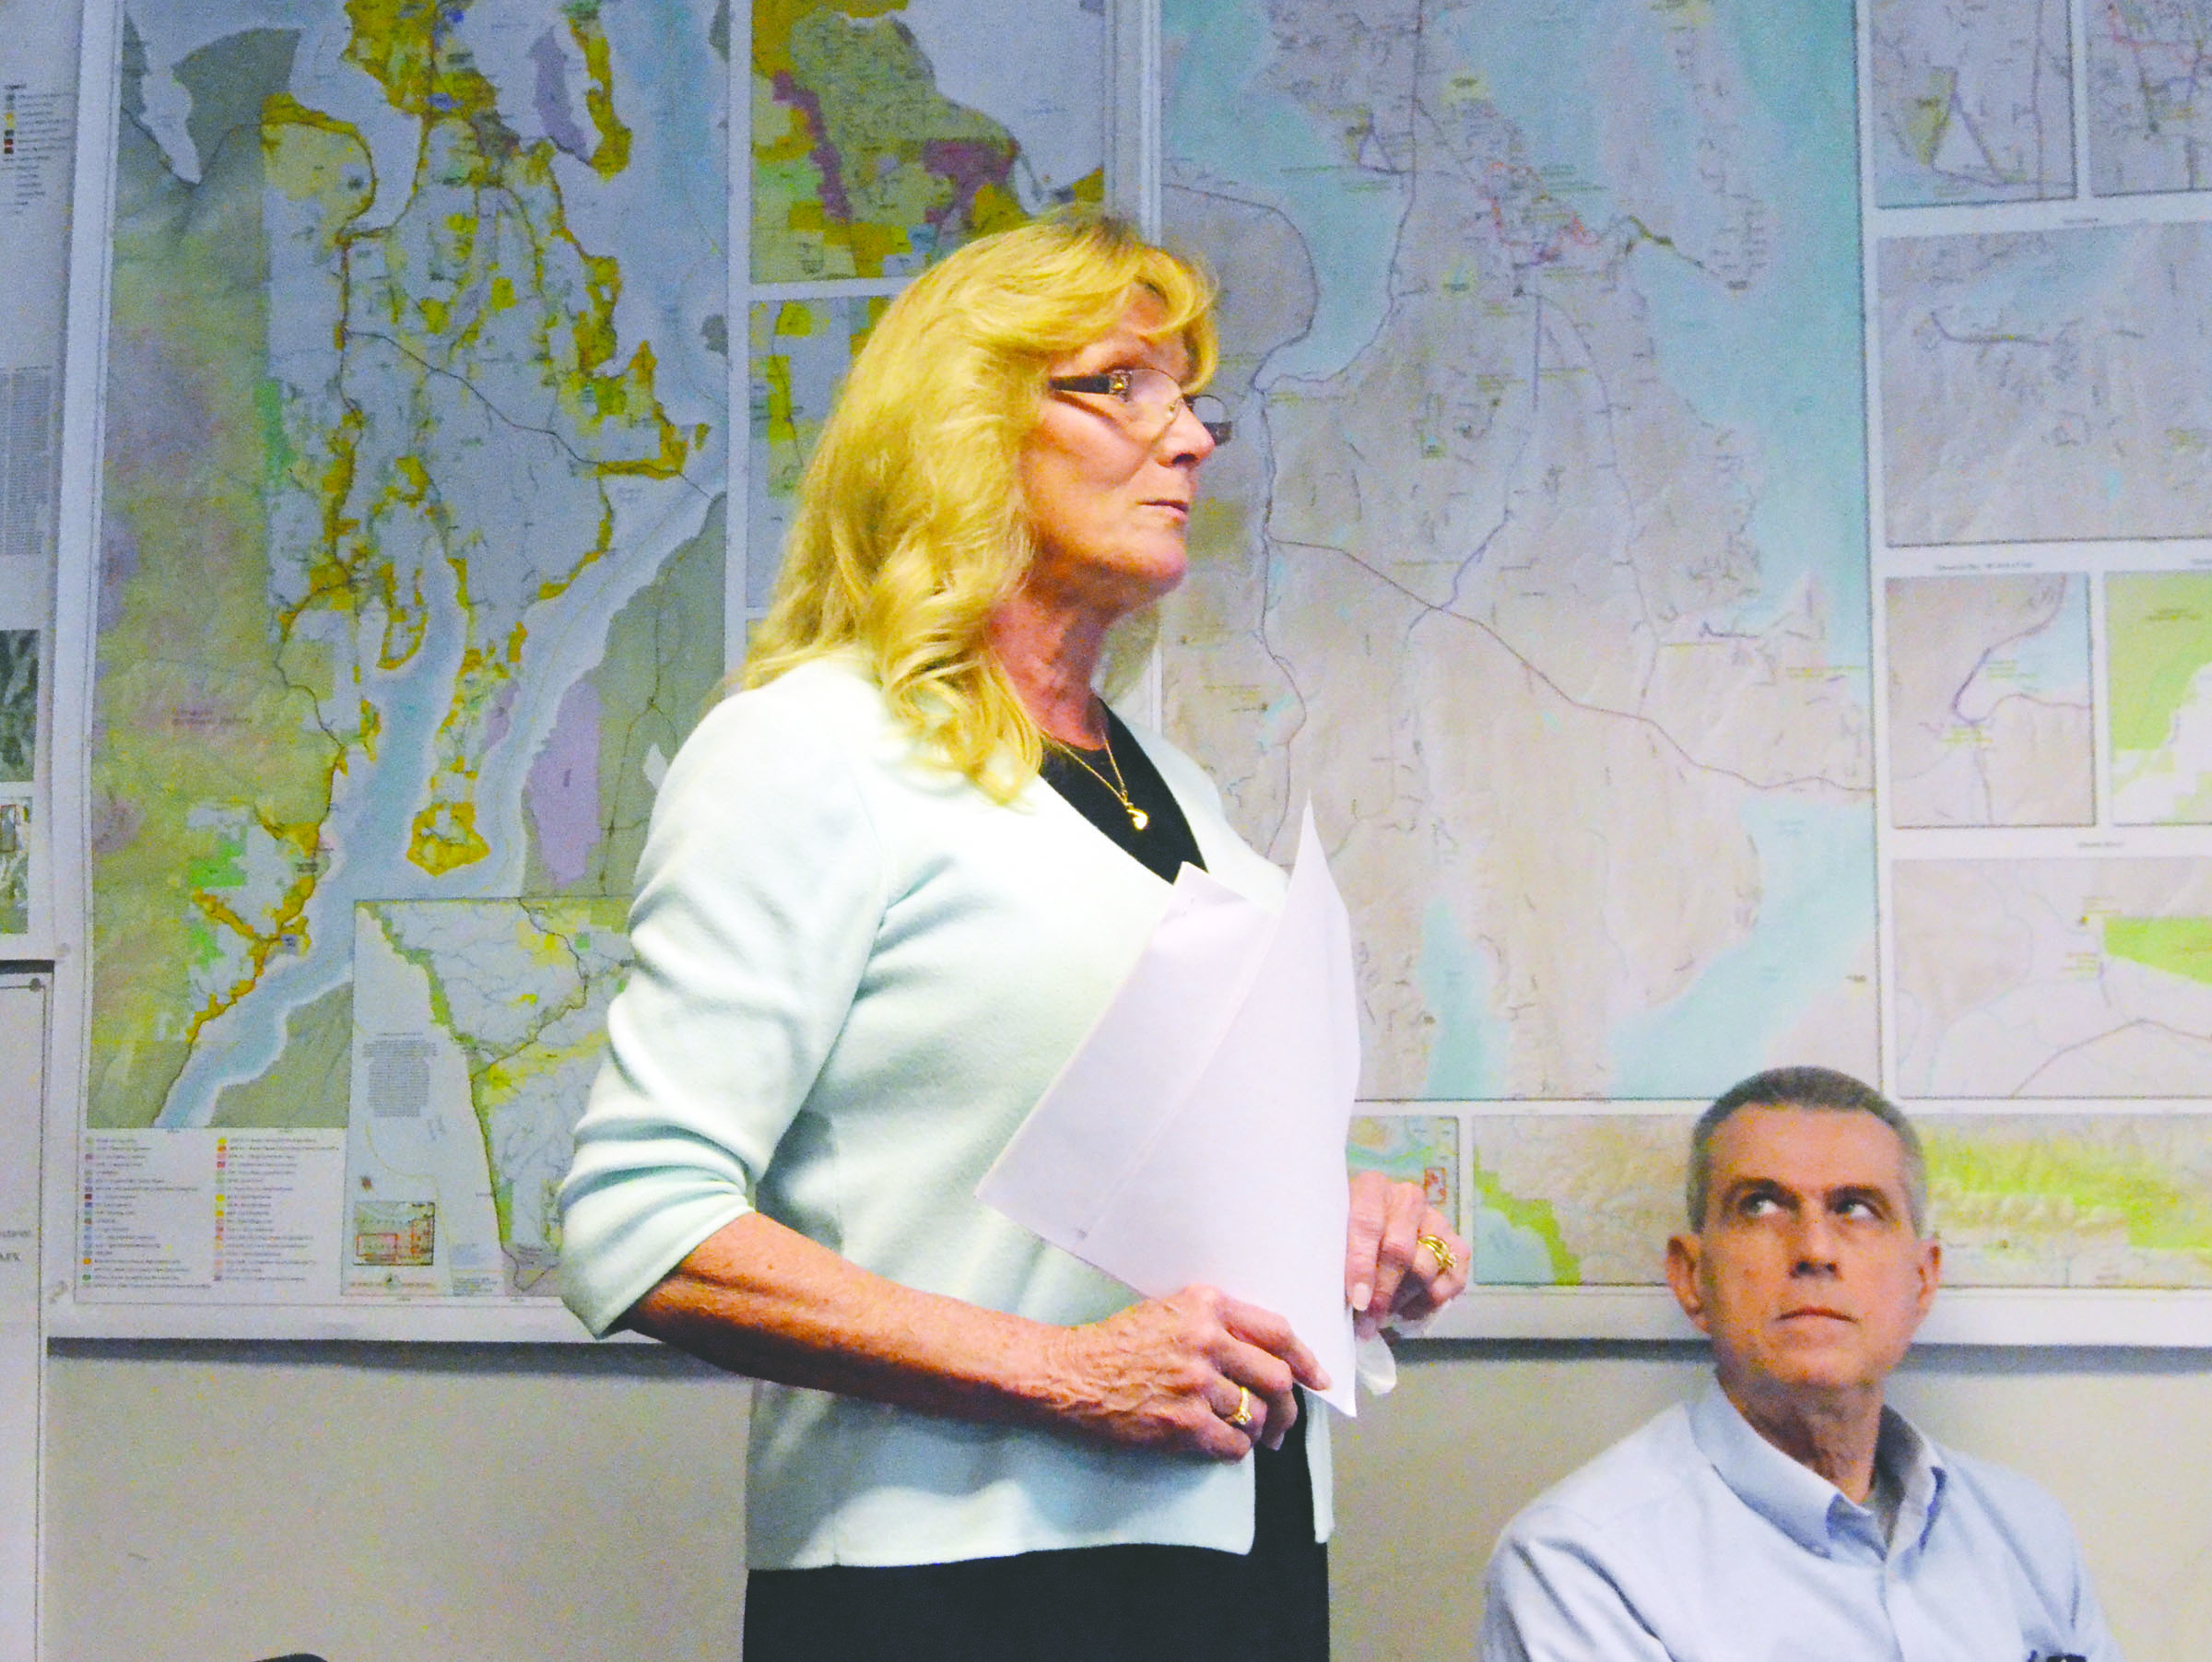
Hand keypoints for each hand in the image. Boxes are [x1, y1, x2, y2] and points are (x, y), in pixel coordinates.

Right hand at [1036, 1284, 1329, 1458]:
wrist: (1071, 1374)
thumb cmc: (1120, 1342)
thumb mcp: (1172, 1312)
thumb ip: (1219, 1322)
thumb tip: (1272, 1356)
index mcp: (1207, 1306)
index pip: (1277, 1332)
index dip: (1305, 1359)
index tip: (1318, 1379)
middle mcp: (1206, 1341)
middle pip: (1277, 1378)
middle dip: (1287, 1406)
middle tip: (1282, 1423)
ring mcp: (1195, 1384)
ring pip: (1256, 1415)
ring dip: (1258, 1431)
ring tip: (1248, 1435)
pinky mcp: (1181, 1423)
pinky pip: (1233, 1444)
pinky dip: (1236, 1450)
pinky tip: (1225, 1445)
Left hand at [1345, 1169, 1468, 1338]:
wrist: (1371, 1231)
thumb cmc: (1343, 1235)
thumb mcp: (1329, 1235)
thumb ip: (1330, 1255)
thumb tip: (1334, 1294)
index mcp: (1371, 1187)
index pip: (1367, 1223)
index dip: (1362, 1265)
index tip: (1357, 1300)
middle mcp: (1407, 1198)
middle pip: (1400, 1250)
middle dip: (1383, 1291)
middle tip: (1368, 1319)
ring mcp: (1436, 1220)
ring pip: (1425, 1268)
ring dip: (1402, 1299)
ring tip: (1380, 1314)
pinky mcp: (1456, 1245)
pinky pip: (1452, 1280)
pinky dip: (1430, 1302)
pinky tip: (1406, 1309)